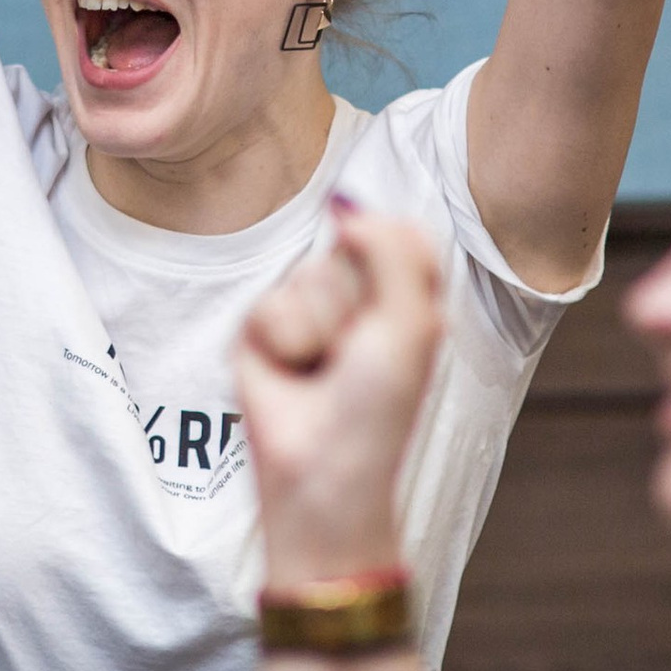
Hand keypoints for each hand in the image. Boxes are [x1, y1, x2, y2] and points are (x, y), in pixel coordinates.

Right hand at [235, 206, 444, 587]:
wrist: (323, 467)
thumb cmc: (378, 408)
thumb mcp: (412, 321)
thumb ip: (393, 249)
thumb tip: (344, 203)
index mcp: (399, 294)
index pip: (395, 233)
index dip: (392, 261)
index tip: (394, 313)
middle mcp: (351, 297)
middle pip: (349, 246)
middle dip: (357, 299)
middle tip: (357, 351)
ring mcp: (304, 310)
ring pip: (308, 274)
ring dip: (321, 326)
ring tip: (323, 368)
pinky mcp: (258, 329)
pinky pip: (269, 304)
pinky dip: (284, 341)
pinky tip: (290, 372)